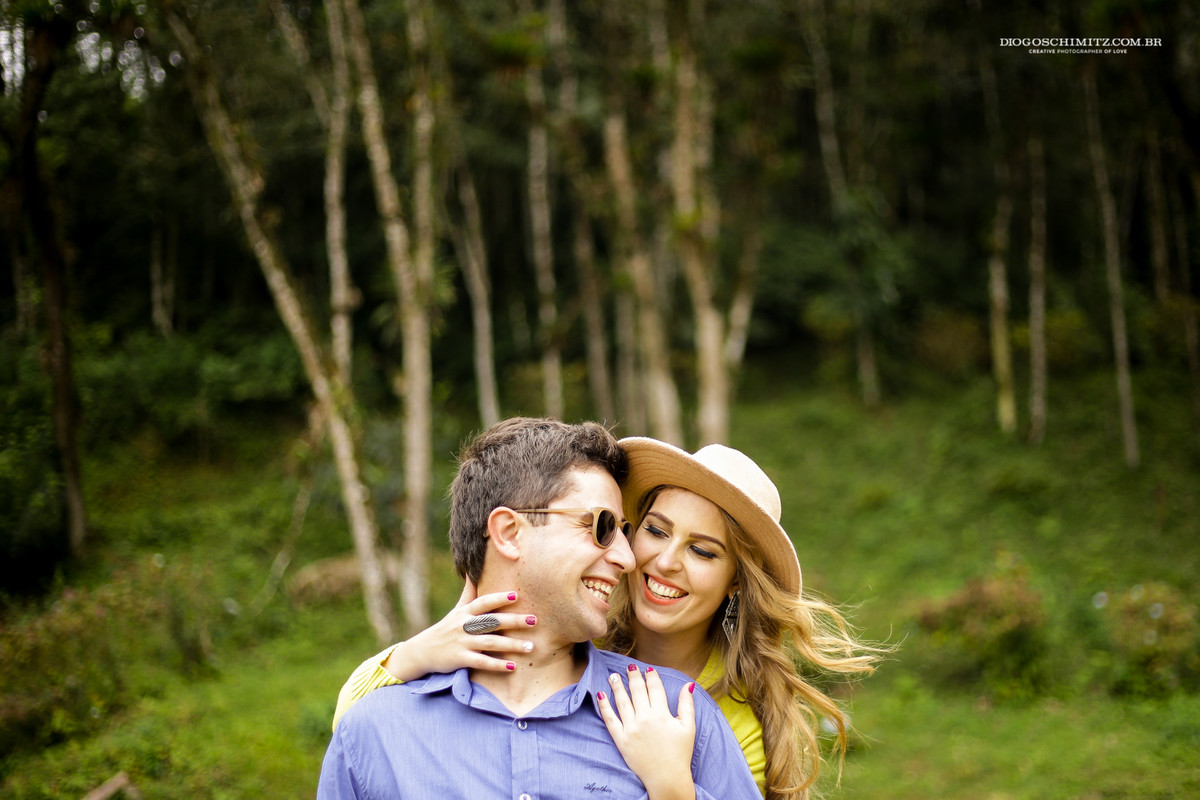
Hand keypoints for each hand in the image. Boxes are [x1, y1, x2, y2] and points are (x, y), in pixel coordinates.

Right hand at [380, 585, 535, 679]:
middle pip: (491, 622)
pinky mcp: (460, 659)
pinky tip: (512, 666)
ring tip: (531, 646)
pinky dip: (497, 665)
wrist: (422, 651)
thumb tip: (474, 570)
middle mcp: (464, 625)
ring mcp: (461, 642)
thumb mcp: (457, 609)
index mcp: (465, 612)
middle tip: (535, 620)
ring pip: (489, 643)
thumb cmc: (447, 627)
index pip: (484, 602)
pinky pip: (481, 662)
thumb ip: (470, 592)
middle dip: (513, 621)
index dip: (499, 598)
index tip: (517, 595)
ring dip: (511, 645)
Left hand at [597, 665, 696, 799]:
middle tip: (629, 667)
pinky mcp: (621, 739)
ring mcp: (631, 728)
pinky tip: (601, 695)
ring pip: (622, 701)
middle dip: (634, 677)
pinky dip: (604, 707)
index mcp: (662, 714)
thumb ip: (687, 704)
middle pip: (637, 691)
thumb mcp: (688, 727)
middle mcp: (645, 718)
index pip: (655, 688)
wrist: (666, 777)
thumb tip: (688, 684)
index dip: (651, 676)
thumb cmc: (680, 753)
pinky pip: (610, 720)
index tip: (648, 669)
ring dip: (617, 686)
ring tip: (613, 676)